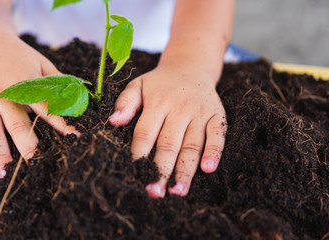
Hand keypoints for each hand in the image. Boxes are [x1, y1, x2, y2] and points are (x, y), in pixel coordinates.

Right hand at [0, 27, 78, 177]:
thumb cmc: (20, 55)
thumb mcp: (42, 64)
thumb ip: (59, 83)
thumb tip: (80, 101)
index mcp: (24, 81)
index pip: (45, 106)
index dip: (59, 121)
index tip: (72, 136)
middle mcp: (3, 92)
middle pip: (16, 122)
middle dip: (27, 143)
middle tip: (36, 161)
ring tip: (4, 170)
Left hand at [109, 59, 226, 197]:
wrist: (190, 67)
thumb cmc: (159, 83)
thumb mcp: (138, 85)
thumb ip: (125, 102)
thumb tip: (113, 122)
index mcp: (157, 103)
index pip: (145, 133)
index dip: (139, 155)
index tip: (134, 174)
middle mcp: (179, 109)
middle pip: (168, 144)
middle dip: (161, 170)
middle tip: (154, 192)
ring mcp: (199, 113)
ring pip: (192, 145)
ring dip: (186, 170)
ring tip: (178, 191)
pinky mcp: (216, 115)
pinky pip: (217, 134)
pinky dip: (214, 151)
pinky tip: (208, 169)